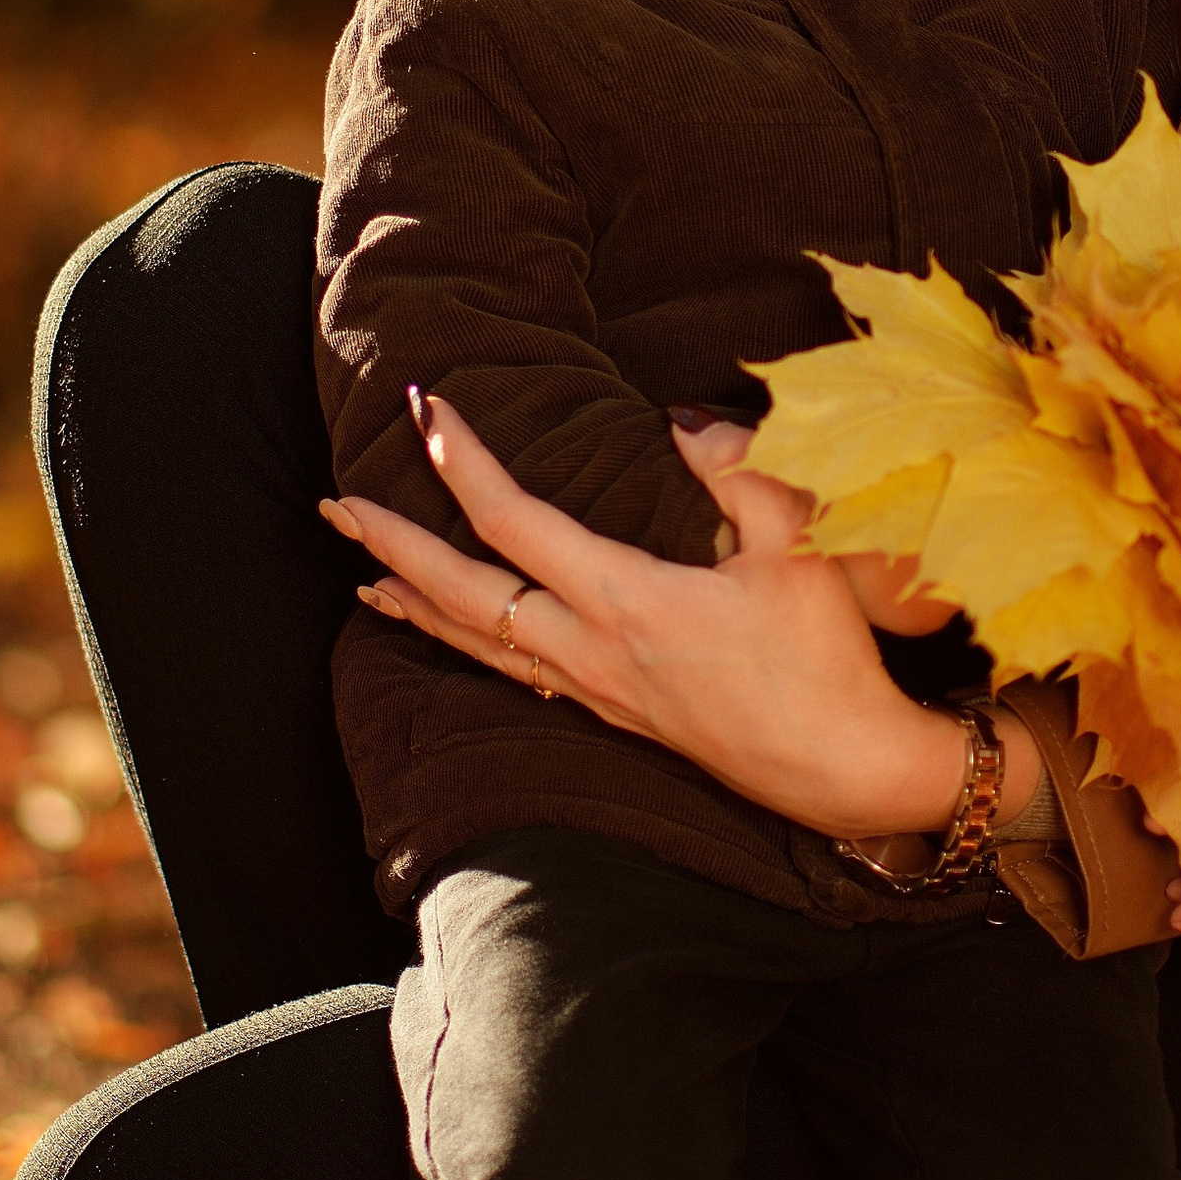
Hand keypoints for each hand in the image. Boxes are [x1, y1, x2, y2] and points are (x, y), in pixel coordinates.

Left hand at [319, 400, 973, 840]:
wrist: (844, 768)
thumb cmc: (825, 658)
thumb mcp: (798, 546)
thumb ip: (740, 471)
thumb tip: (680, 421)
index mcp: (627, 601)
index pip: (514, 522)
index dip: (463, 463)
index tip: (429, 411)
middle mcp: (591, 651)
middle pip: (463, 595)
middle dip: (394, 545)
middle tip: (336, 505)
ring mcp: (596, 690)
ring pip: (478, 642)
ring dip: (413, 603)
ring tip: (360, 575)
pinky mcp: (613, 715)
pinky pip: (513, 673)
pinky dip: (464, 644)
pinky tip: (450, 635)